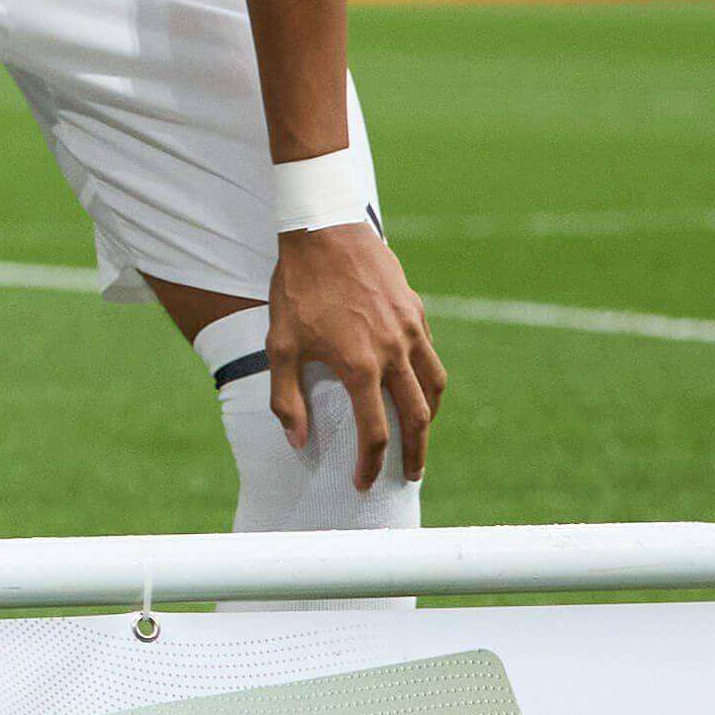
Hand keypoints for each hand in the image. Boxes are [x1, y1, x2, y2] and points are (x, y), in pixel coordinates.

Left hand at [261, 222, 444, 490]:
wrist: (323, 231)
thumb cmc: (296, 289)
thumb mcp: (279, 345)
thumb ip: (287, 398)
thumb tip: (297, 441)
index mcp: (359, 366)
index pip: (375, 432)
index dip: (371, 464)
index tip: (365, 482)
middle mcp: (393, 352)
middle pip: (418, 417)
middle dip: (416, 452)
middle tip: (411, 475)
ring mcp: (410, 330)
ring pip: (434, 386)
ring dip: (430, 417)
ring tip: (420, 434)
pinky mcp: (416, 311)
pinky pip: (431, 355)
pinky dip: (428, 379)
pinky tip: (415, 385)